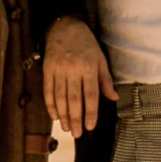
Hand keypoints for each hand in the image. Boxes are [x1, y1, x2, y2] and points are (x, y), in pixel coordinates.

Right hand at [42, 14, 116, 136]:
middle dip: (75, 118)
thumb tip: (114, 98)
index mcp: (89, 68)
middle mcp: (73, 70)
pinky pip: (47, 90)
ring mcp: (58, 70)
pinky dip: (50, 105)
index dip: (90, 112)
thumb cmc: (86, 44)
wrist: (65, 27)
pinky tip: (54, 116)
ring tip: (66, 128)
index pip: (90, 95)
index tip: (90, 126)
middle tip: (76, 134)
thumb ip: (105, 80)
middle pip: (74, 99)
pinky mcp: (47, 69)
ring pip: (60, 97)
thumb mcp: (100, 59)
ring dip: (63, 115)